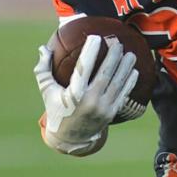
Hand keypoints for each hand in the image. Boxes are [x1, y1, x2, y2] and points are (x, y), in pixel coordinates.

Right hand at [33, 35, 137, 154]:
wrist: (70, 138)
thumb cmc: (56, 109)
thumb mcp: (47, 91)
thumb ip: (43, 69)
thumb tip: (42, 48)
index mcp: (73, 94)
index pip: (84, 68)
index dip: (90, 51)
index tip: (96, 37)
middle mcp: (90, 101)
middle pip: (105, 74)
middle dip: (113, 56)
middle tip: (118, 42)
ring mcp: (103, 108)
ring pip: (118, 83)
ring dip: (125, 67)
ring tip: (130, 53)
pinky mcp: (111, 113)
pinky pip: (123, 94)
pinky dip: (129, 82)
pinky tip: (134, 71)